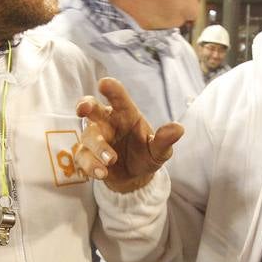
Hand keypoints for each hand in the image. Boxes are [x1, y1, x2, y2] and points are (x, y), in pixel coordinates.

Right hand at [74, 77, 183, 192]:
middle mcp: (107, 122)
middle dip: (85, 105)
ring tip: (111, 160)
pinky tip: (102, 173)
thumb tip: (179, 128)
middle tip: (83, 109)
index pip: (118, 98)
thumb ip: (164, 140)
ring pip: (89, 136)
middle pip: (92, 108)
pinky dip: (91, 165)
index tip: (104, 84)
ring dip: (98, 147)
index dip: (111, 89)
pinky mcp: (87, 156)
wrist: (134, 177)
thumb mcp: (159, 151)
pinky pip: (83, 157)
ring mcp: (95, 139)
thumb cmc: (146, 154)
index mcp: (125, 113)